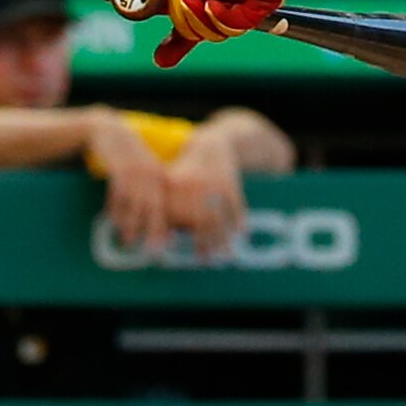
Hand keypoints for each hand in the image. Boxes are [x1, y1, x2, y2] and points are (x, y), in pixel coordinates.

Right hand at [91, 116, 171, 254]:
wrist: (108, 131)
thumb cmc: (128, 156)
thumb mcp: (144, 169)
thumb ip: (150, 188)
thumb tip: (153, 216)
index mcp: (161, 174)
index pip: (167, 203)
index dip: (167, 222)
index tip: (168, 242)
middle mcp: (150, 173)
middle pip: (154, 205)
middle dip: (153, 228)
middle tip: (152, 249)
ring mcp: (134, 171)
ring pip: (134, 203)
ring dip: (131, 224)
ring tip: (129, 242)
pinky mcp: (118, 169)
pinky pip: (118, 194)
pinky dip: (116, 210)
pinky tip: (114, 222)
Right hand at [121, 0, 314, 66]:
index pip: (180, 20)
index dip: (171, 43)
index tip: (159, 59)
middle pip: (196, 31)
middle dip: (180, 40)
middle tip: (164, 50)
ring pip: (212, 31)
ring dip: (196, 19)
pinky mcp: (259, 4)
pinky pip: (235, 26)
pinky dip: (220, 19)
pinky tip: (212, 5)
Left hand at [163, 124, 249, 257]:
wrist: (211, 145)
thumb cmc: (185, 171)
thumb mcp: (170, 184)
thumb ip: (166, 210)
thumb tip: (164, 241)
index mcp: (174, 185)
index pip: (172, 216)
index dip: (171, 235)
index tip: (170, 253)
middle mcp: (194, 185)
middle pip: (199, 221)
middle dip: (203, 243)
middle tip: (205, 260)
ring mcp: (214, 184)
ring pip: (218, 217)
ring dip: (222, 238)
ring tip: (225, 255)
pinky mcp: (231, 183)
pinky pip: (236, 206)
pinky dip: (239, 221)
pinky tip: (242, 233)